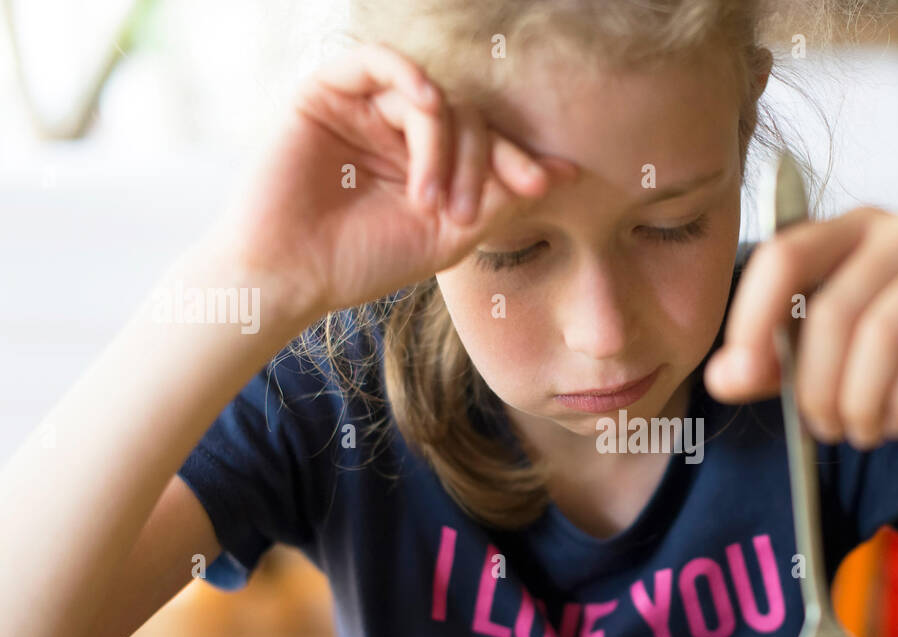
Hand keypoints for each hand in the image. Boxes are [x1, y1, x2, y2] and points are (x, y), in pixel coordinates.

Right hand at [205, 43, 577, 328]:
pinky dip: (409, 76)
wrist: (291, 275)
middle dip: (482, 162)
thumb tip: (566, 173)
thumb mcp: (450, 235)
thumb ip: (500, 199)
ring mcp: (366, 108)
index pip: (488, 143)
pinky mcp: (327, 91)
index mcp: (429, 162)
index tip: (551, 181)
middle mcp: (400, 130)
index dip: (519, 159)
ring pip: (432, 97)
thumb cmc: (364, 262)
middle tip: (466, 214)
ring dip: (444, 145)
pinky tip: (428, 107)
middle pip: (468, 117)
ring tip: (430, 202)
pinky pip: (376, 60)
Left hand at [703, 207, 897, 445]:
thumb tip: (723, 379)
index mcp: (849, 229)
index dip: (753, 319)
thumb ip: (774, 364)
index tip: (743, 377)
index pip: (783, 256)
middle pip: (833, 310)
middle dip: (817, 386)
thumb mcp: (838, 355)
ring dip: (862, 401)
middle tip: (823, 429)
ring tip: (861, 433)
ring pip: (884, 334)